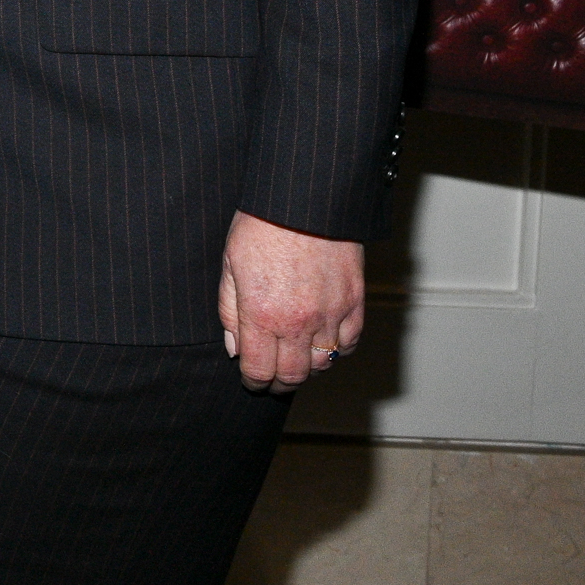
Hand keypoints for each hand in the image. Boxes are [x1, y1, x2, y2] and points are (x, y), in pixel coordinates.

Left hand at [218, 210, 364, 391]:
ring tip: (295, 359)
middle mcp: (298, 322)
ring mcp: (330, 315)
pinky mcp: (354, 303)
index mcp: (262, 314)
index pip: (260, 370)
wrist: (304, 201)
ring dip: (308, 368)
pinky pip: (349, 343)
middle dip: (279, 383)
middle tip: (272, 380)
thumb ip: (229, 310)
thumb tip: (235, 348)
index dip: (254, 382)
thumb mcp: (229, 265)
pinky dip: (337, 350)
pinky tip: (324, 342)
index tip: (251, 380)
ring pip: (323, 364)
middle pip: (293, 375)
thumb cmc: (262, 225)